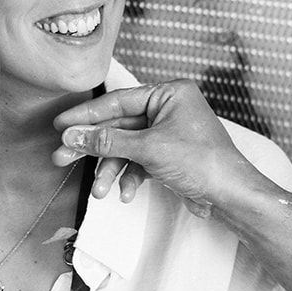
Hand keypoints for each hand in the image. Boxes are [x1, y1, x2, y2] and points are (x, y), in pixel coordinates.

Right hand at [53, 81, 256, 216]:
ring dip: (110, 169)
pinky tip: (125, 193)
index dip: (86, 115)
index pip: (118, 101)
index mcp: (170, 94)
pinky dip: (129, 177)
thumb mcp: (149, 148)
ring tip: (99, 189)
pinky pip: (138, 162)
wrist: (230, 195)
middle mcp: (169, 110)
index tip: (61, 125)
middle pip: (119, 126)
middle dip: (93, 147)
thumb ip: (108, 141)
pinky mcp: (168, 157)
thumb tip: (74, 136)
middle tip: (62, 157)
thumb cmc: (204, 163)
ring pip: (126, 148)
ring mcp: (168, 134)